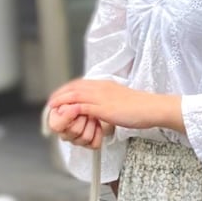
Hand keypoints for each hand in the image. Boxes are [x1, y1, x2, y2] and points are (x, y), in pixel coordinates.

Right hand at [47, 104, 104, 148]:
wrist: (86, 106)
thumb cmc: (73, 102)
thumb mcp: (68, 98)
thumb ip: (66, 101)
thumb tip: (70, 106)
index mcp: (55, 124)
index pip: (56, 126)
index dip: (67, 116)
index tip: (76, 106)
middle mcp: (65, 135)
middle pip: (74, 130)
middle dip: (83, 117)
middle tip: (86, 108)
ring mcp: (76, 141)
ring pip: (86, 137)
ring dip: (92, 123)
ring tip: (92, 114)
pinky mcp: (88, 144)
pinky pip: (95, 144)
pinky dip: (98, 132)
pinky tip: (97, 124)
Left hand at [48, 80, 183, 133]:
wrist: (151, 108)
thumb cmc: (140, 108)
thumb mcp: (119, 101)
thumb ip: (107, 103)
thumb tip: (100, 111)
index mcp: (103, 84)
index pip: (78, 84)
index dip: (65, 91)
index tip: (58, 99)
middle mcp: (99, 87)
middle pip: (72, 88)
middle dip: (59, 96)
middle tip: (50, 105)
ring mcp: (100, 96)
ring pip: (73, 96)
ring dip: (60, 103)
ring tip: (52, 111)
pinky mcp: (102, 107)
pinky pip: (80, 107)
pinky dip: (70, 111)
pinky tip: (65, 116)